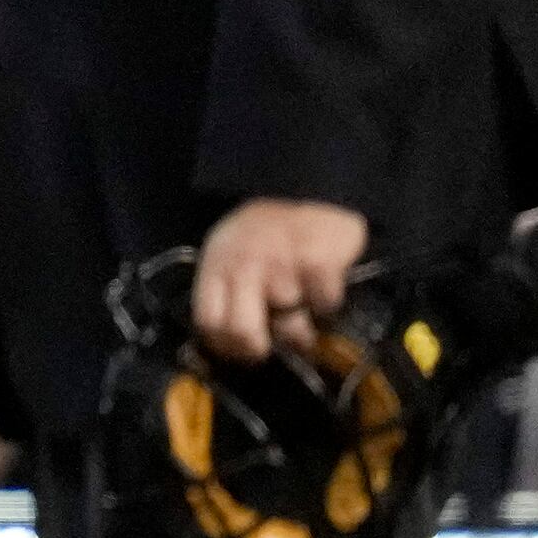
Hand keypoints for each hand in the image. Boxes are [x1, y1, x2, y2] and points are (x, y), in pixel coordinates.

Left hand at [191, 196, 369, 365]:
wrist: (308, 186)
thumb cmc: (264, 230)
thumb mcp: (229, 252)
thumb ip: (225, 290)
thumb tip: (231, 344)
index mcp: (216, 266)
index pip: (208, 323)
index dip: (226, 346)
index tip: (245, 350)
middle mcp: (243, 268)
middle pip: (242, 332)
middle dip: (260, 348)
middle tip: (277, 345)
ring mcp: (280, 266)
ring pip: (291, 325)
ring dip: (303, 321)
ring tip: (306, 303)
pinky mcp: (317, 263)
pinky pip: (324, 305)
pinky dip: (329, 304)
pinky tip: (326, 288)